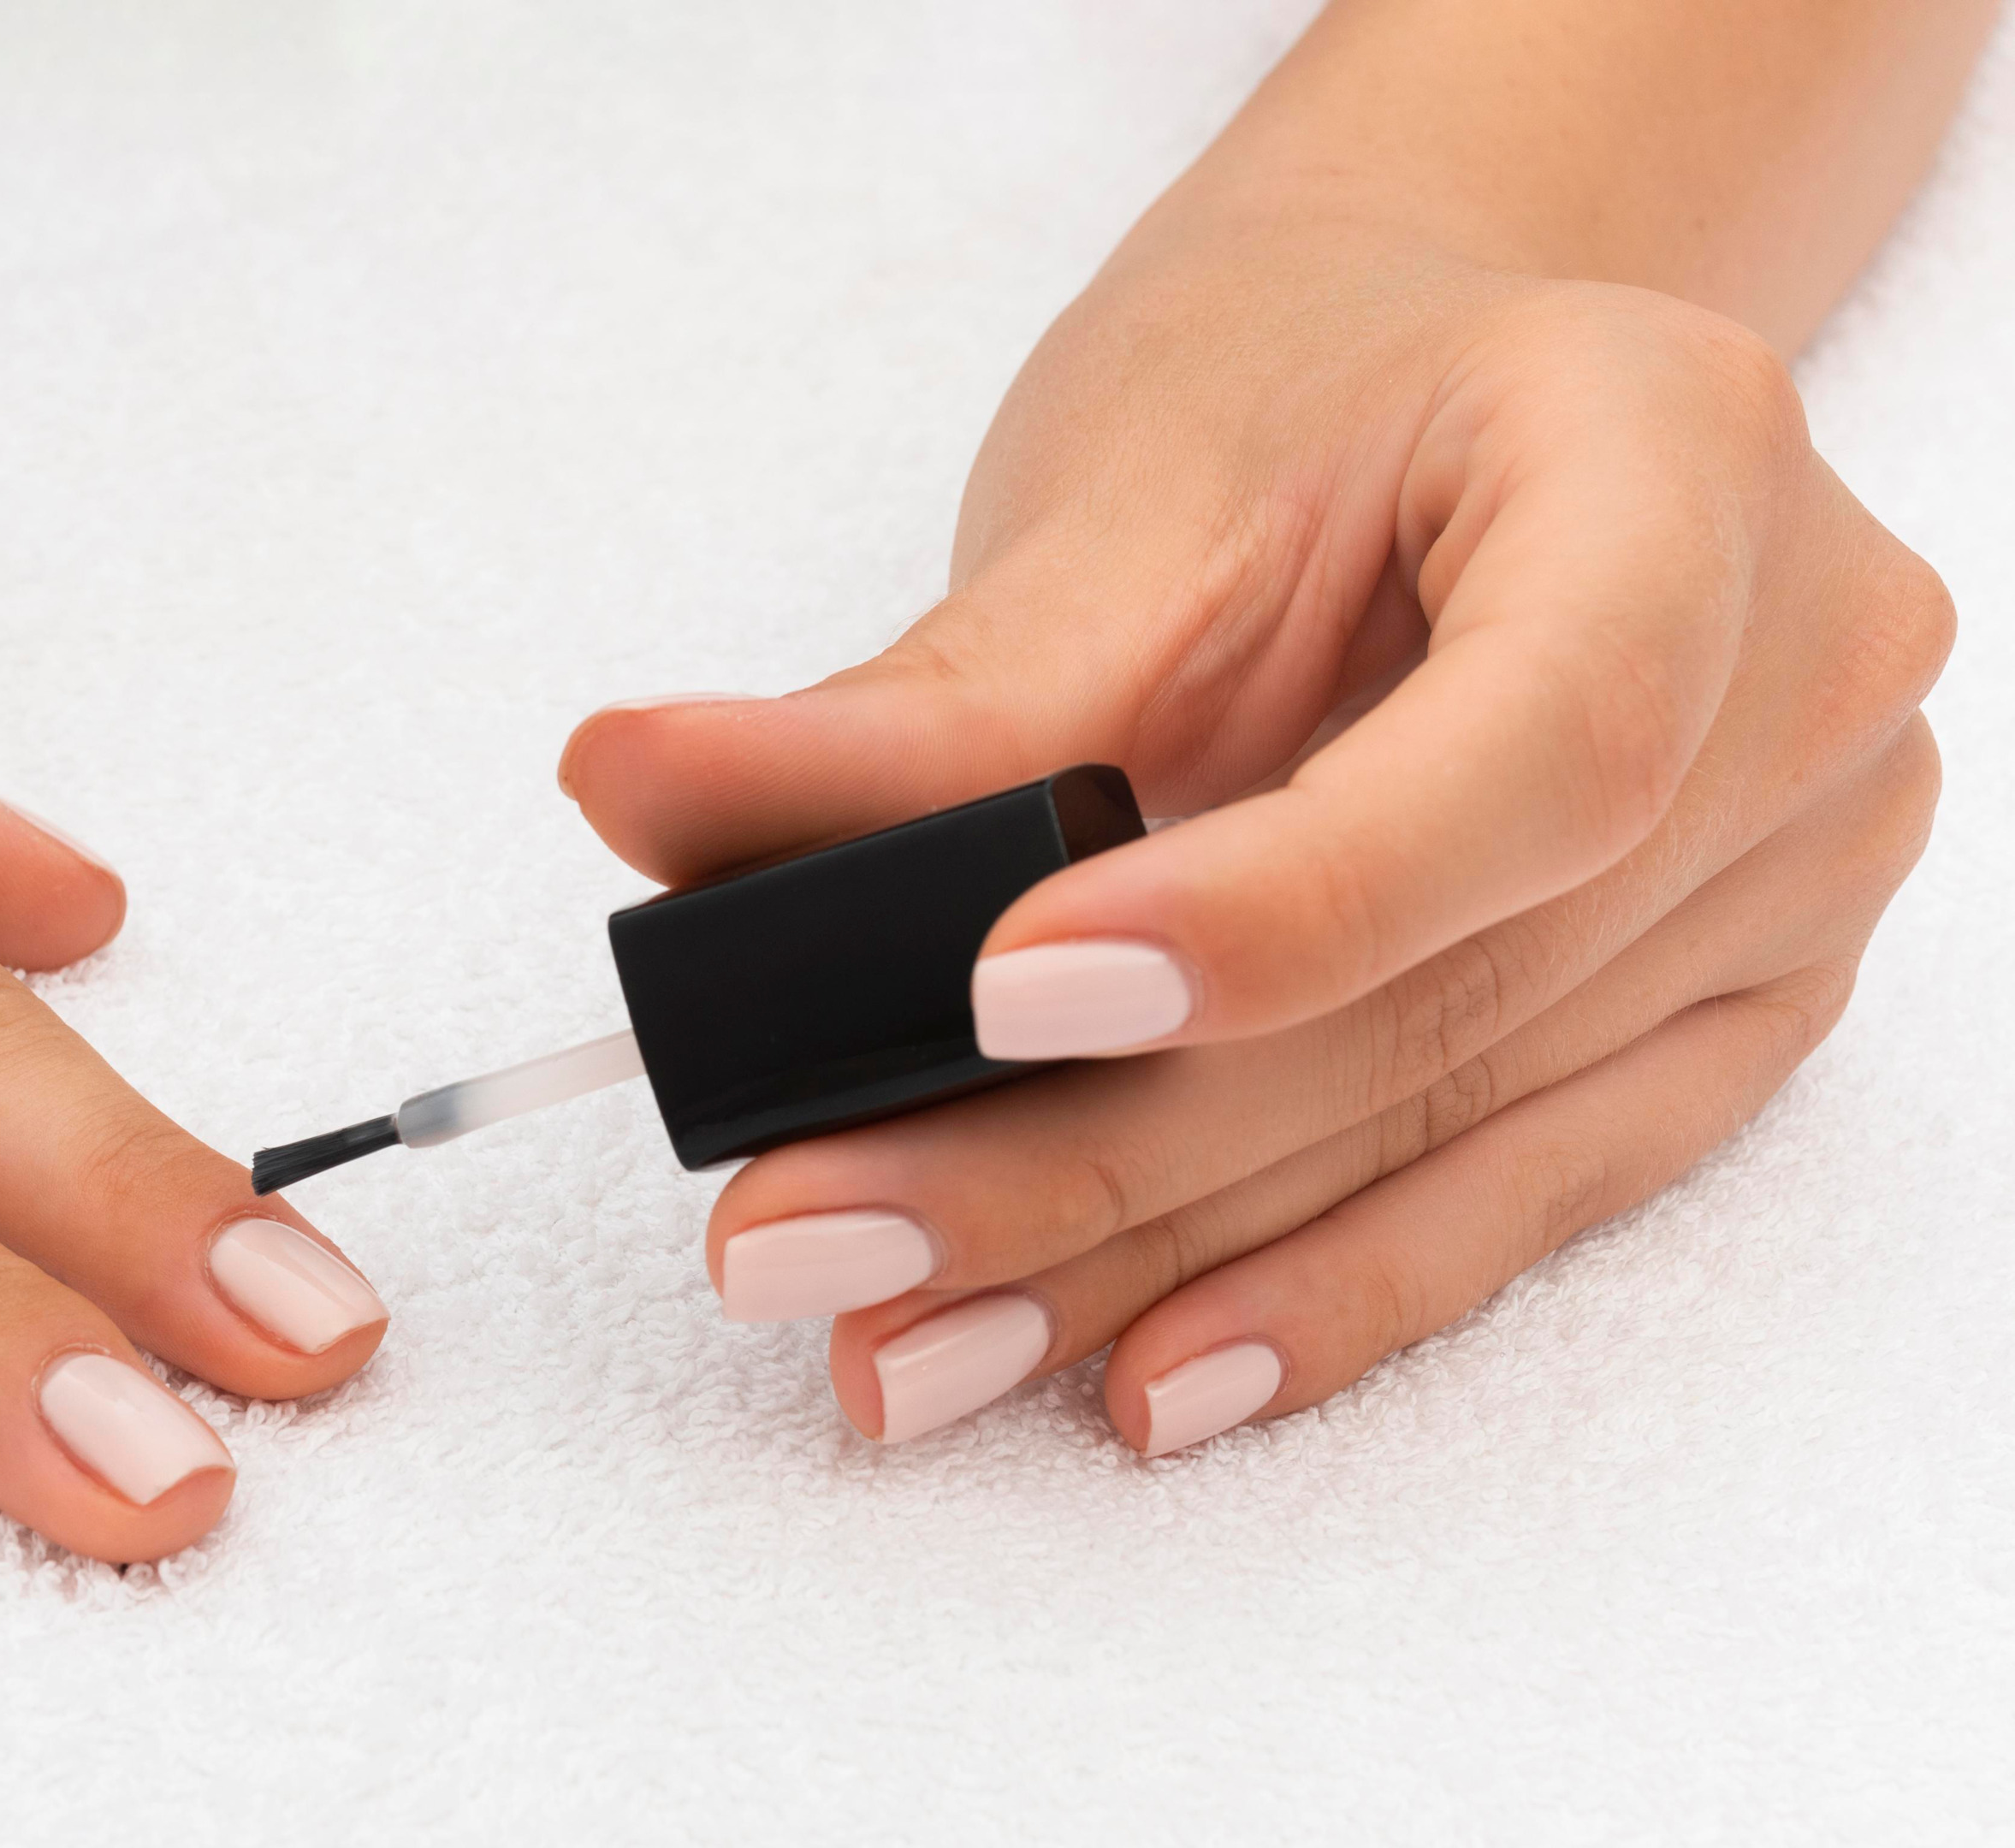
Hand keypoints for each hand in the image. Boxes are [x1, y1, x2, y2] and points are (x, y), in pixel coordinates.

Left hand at [558, 221, 1946, 1454]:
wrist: (1434, 406)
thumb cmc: (1295, 400)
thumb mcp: (1114, 508)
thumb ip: (906, 705)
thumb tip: (625, 793)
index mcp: (1679, 457)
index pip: (1535, 741)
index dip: (1277, 904)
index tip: (991, 992)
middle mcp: (1800, 677)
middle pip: (1440, 992)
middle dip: (1091, 1152)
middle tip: (812, 1235)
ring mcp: (1792, 872)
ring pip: (1443, 1131)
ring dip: (1145, 1265)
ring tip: (892, 1347)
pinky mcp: (1729, 1016)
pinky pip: (1515, 1196)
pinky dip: (1303, 1292)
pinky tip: (1125, 1375)